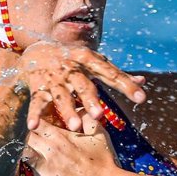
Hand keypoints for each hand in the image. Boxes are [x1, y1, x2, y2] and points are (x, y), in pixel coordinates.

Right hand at [17, 41, 145, 130]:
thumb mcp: (95, 62)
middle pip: (84, 85)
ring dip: (67, 111)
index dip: (126, 85)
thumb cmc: (74, 59)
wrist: (38, 49)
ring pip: (61, 95)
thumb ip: (116, 74)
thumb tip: (143, 81)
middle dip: (91, 100)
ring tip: (75, 126)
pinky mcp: (38, 86)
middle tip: (100, 116)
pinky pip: (37, 102)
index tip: (141, 98)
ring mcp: (54, 78)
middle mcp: (72, 68)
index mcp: (89, 60)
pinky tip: (34, 126)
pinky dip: (35, 114)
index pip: (111, 73)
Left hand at [24, 116, 119, 175]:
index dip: (32, 122)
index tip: (31, 124)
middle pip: (25, 139)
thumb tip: (81, 108)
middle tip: (22, 140)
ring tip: (19, 158)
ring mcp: (45, 169)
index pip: (37, 123)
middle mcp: (50, 151)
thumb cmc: (104, 161)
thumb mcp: (100, 135)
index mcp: (61, 137)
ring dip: (19, 158)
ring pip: (22, 159)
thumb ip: (88, 119)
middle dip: (22, 138)